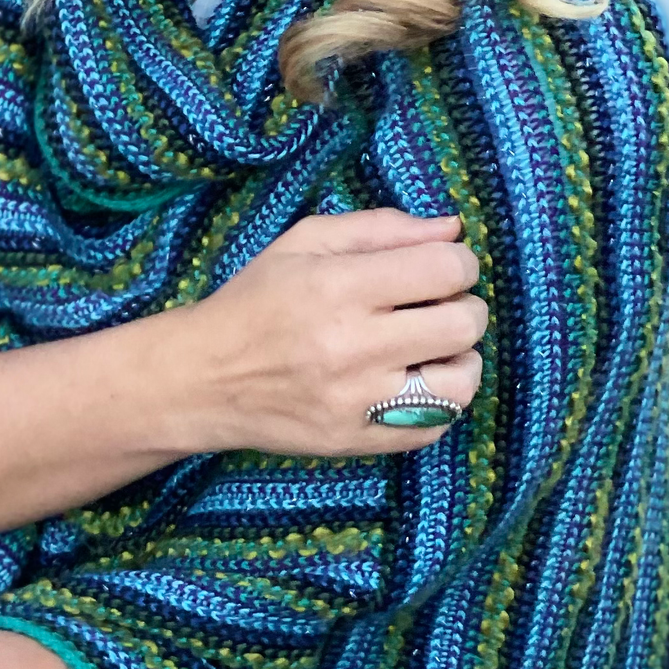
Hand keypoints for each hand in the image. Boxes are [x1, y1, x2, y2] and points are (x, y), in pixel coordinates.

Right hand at [182, 209, 485, 460]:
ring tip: (434, 349)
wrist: (205, 378)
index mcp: (340, 286)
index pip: (444, 270)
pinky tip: (413, 382)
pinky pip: (434, 426)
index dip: (459, 263)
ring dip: (460, 359)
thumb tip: (451, 228)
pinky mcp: (359, 440)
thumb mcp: (305, 243)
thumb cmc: (256, 300)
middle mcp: (353, 346)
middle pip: (462, 324)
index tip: (443, 268)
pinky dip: (438, 402)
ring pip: (460, 383)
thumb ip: (380, 229)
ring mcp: (359, 401)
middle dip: (463, 307)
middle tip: (438, 306)